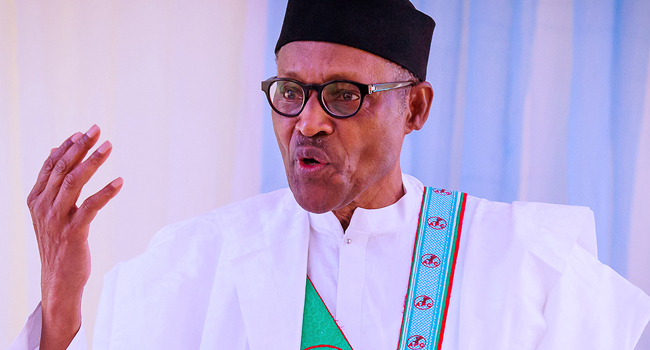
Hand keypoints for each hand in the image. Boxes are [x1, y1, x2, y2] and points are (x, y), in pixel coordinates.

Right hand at [26, 125, 121, 349]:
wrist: (58, 280)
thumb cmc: (59, 243)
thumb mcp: (50, 213)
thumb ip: (53, 186)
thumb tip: (56, 153)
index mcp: (36, 200)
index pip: (50, 166)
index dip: (67, 147)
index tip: (83, 132)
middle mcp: (43, 207)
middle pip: (62, 169)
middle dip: (80, 147)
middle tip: (98, 130)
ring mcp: (57, 220)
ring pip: (74, 183)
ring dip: (92, 162)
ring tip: (108, 147)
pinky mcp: (74, 233)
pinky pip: (90, 207)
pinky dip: (105, 192)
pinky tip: (119, 181)